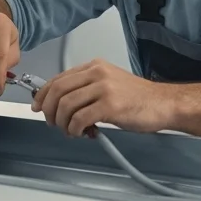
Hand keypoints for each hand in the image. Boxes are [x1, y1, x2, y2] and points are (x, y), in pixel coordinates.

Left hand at [33, 59, 173, 137]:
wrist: (163, 104)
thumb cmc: (137, 98)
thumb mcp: (108, 85)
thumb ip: (85, 89)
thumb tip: (58, 103)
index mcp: (94, 66)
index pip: (58, 78)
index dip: (43, 95)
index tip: (38, 107)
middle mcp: (97, 73)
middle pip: (58, 91)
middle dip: (49, 111)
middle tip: (53, 124)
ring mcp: (104, 88)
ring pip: (66, 105)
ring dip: (62, 123)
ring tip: (72, 131)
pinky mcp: (110, 105)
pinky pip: (79, 119)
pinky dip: (75, 129)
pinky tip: (82, 133)